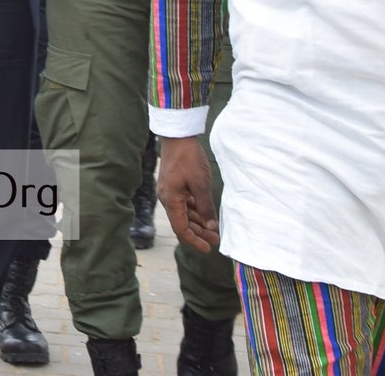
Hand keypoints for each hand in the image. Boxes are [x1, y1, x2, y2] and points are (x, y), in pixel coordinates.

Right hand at [157, 135, 219, 251]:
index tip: (208, 249)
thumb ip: (205, 206)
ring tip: (214, 228)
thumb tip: (211, 226)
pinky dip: (195, 210)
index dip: (194, 241)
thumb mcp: (201, 184)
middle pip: (183, 222)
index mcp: (171, 200)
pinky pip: (184, 203)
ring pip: (184, 213)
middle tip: (217, 239)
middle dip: (199, 233)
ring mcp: (170, 191)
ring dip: (198, 222)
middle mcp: (168, 198)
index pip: (181, 229)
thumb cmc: (188, 159)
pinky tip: (206, 213)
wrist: (178, 137)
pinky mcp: (174, 185)